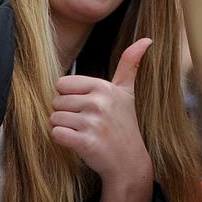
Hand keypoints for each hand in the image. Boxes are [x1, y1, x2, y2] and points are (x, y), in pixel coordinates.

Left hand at [51, 38, 154, 201]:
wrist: (129, 162)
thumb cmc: (124, 125)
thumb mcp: (127, 93)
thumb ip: (131, 65)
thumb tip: (147, 39)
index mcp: (104, 87)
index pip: (62, 84)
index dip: (70, 97)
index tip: (87, 107)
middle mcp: (99, 102)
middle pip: (56, 101)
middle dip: (67, 114)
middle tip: (87, 124)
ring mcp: (92, 123)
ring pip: (54, 118)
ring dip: (65, 128)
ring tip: (84, 133)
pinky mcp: (85, 142)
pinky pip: (56, 134)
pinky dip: (63, 141)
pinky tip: (79, 143)